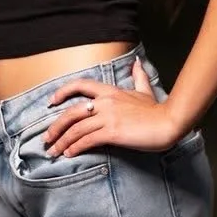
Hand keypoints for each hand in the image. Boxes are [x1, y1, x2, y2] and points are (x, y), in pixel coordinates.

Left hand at [44, 57, 186, 157]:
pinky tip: (69, 153)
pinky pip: (87, 140)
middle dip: (55, 127)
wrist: (169, 122)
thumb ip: (138, 77)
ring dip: (62, 141)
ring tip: (54, 152)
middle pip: (71, 112)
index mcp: (110, 91)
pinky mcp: (112, 132)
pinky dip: (75, 147)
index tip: (51, 102)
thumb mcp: (145, 90)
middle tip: (47, 139)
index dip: (62, 92)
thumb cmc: (157, 109)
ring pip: (76, 128)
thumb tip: (137, 63)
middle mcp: (105, 102)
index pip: (80, 85)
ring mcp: (108, 117)